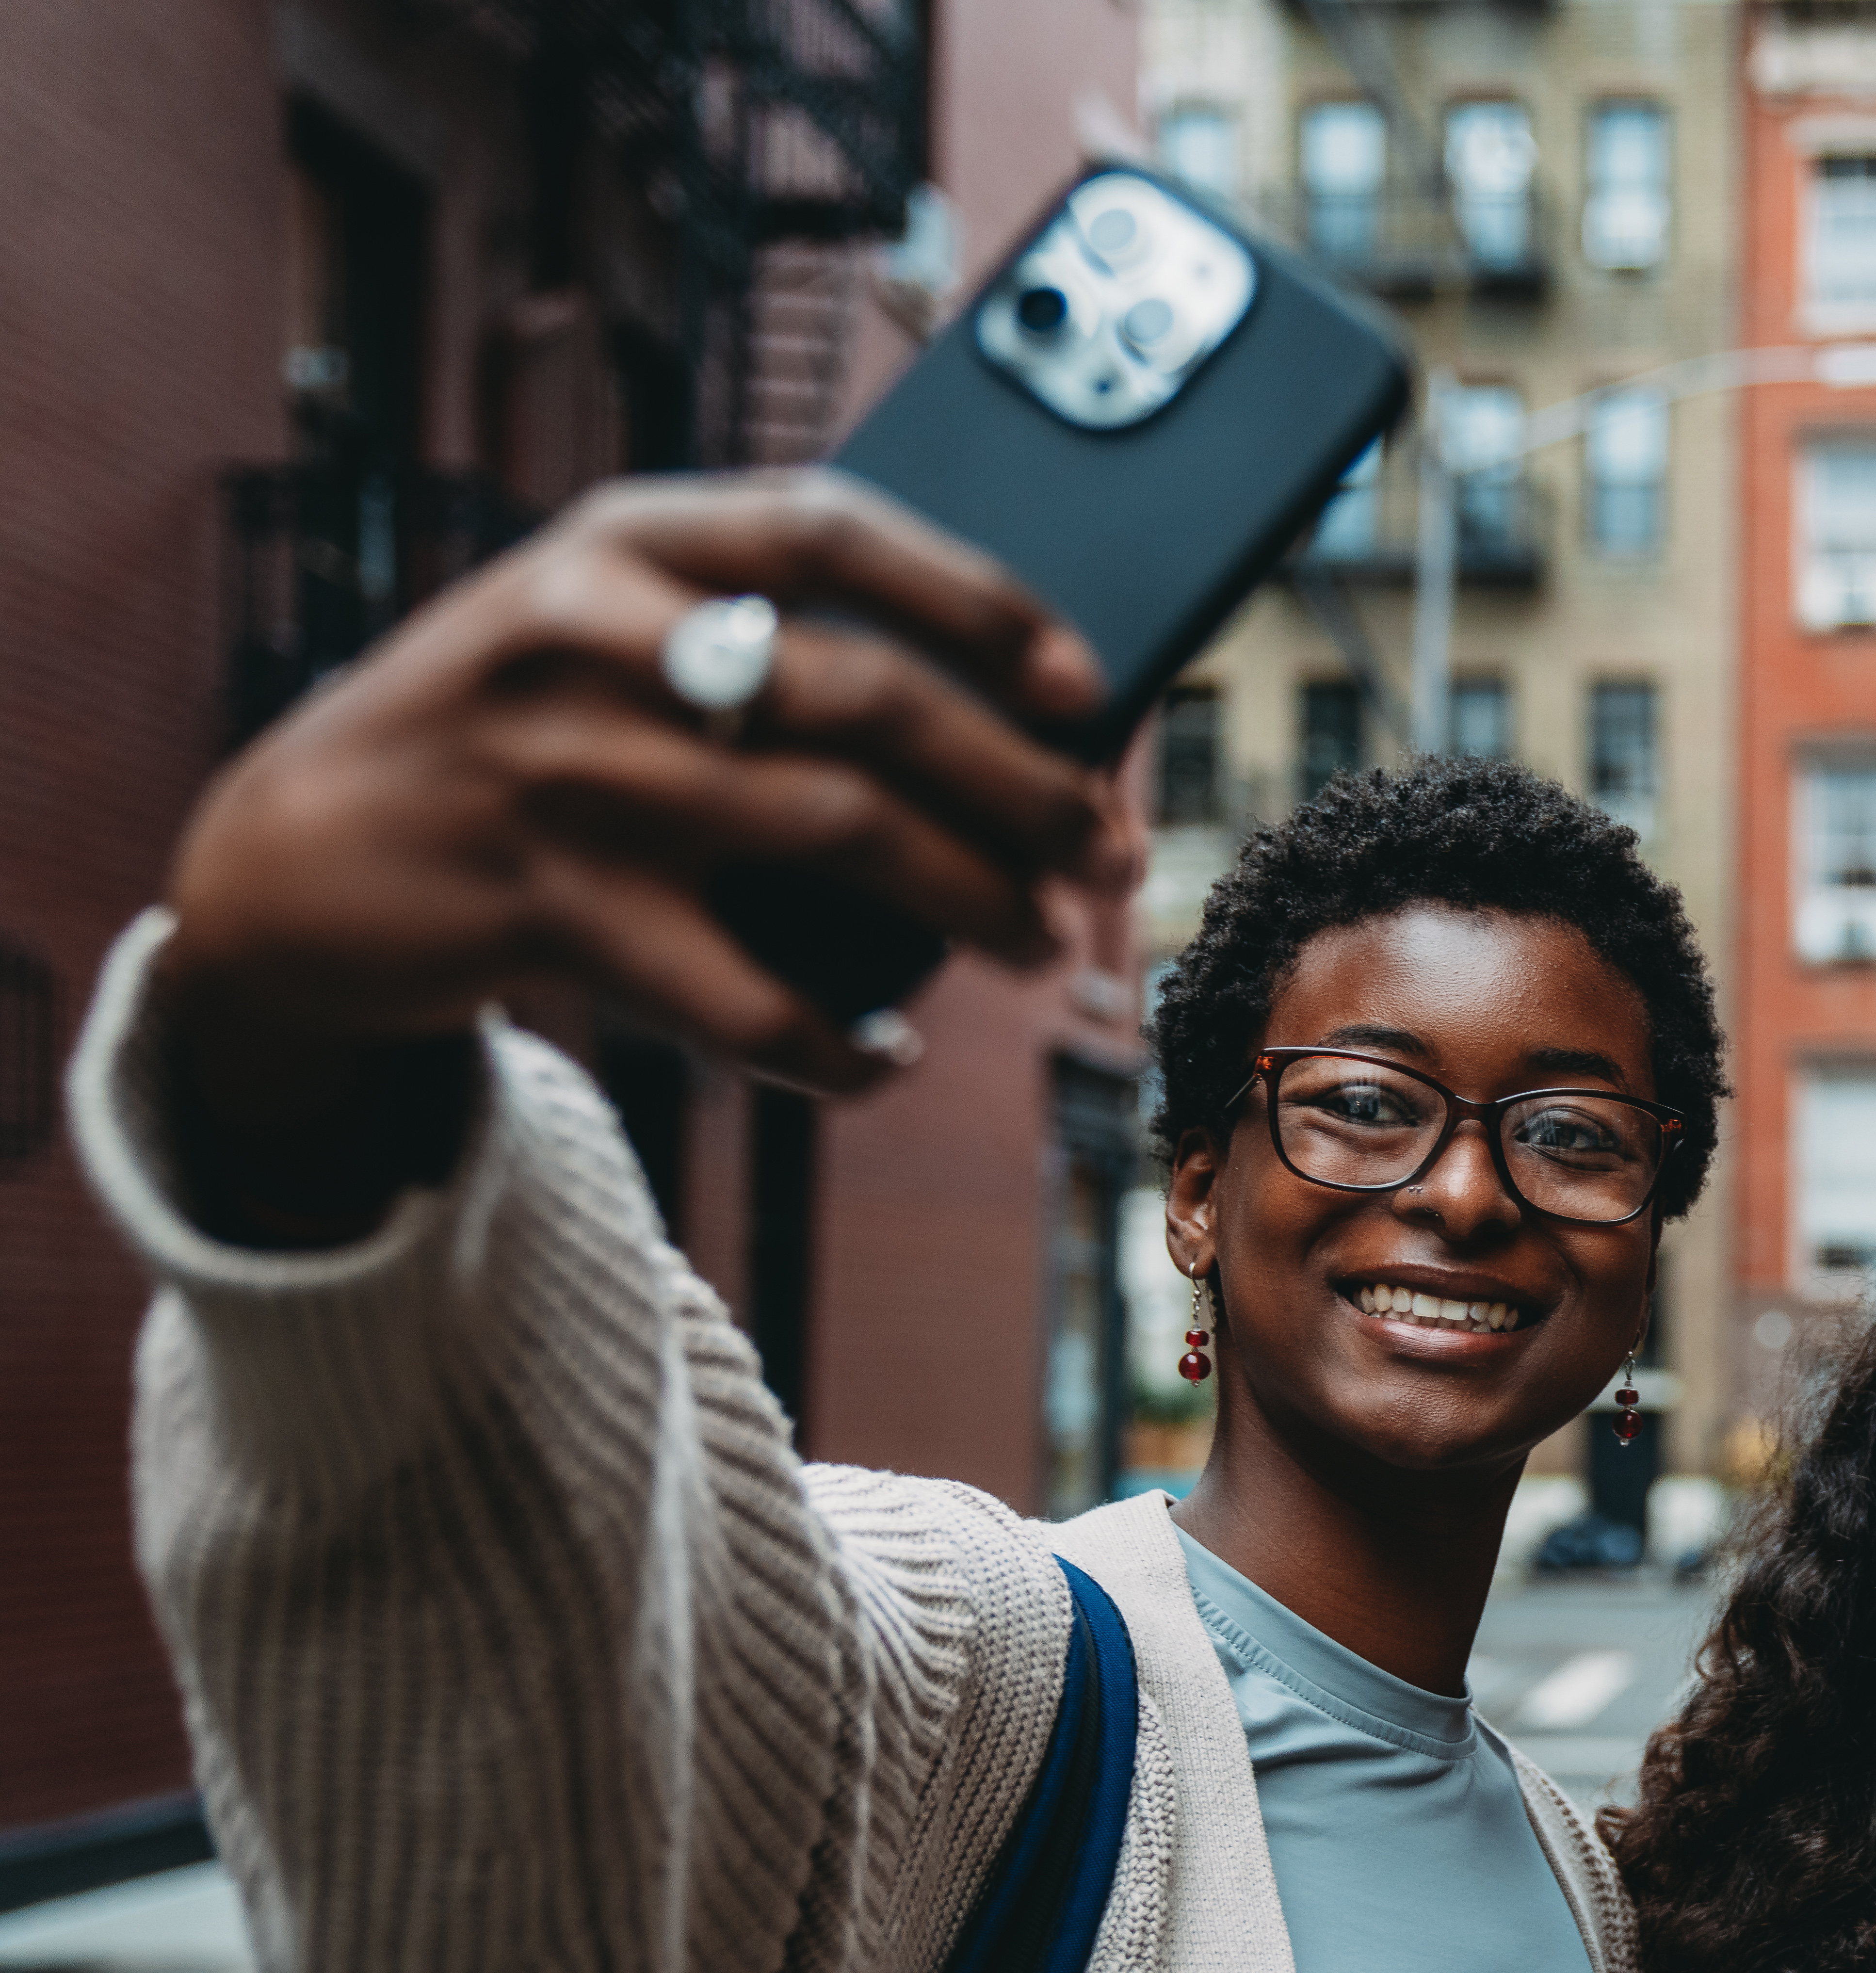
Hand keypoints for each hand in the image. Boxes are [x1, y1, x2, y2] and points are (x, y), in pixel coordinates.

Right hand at [157, 469, 1123, 1148]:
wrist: (290, 855)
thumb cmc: (508, 732)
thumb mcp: (598, 632)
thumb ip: (754, 642)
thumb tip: (997, 727)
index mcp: (621, 542)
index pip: (834, 531)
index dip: (979, 600)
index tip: (1083, 682)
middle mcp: (589, 639)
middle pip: (872, 700)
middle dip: (1023, 784)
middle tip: (1104, 848)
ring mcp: (565, 775)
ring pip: (840, 835)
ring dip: (974, 899)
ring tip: (1040, 940)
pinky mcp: (546, 910)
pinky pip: (743, 997)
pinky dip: (838, 1046)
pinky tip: (887, 1057)